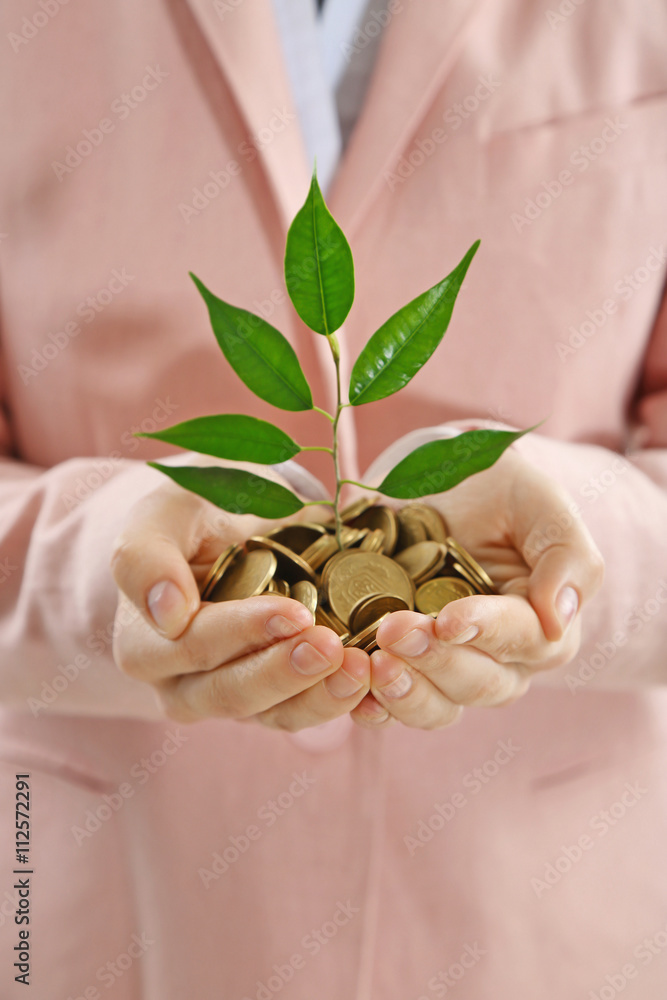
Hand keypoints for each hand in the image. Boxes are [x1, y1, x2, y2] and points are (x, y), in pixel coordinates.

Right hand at [110, 479, 369, 728]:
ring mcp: (233, 696)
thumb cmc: (195, 511)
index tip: (294, 612)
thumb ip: (145, 555)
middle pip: (230, 693)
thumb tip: (168, 614)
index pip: (190, 645)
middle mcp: (182, 683)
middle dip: (284, 672)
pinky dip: (341, 700)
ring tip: (359, 667)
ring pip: (272, 714)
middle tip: (331, 646)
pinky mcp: (277, 700)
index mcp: (144, 642)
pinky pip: (306, 713)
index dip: (242, 632)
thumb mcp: (163, 513)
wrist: (238, 520)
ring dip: (319, 696)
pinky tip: (372, 680)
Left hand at [350, 448, 604, 729]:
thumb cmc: (498, 492)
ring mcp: (446, 671)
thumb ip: (566, 556)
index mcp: (542, 625)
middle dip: (435, 660)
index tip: (449, 618)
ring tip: (373, 665)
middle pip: (476, 683)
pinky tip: (351, 695)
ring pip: (435, 707)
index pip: (522, 639)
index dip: (486, 631)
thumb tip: (560, 617)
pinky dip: (369, 704)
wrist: (437, 483)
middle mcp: (498, 661)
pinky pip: (388, 706)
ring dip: (404, 692)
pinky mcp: (401, 669)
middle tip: (395, 629)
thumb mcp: (541, 505)